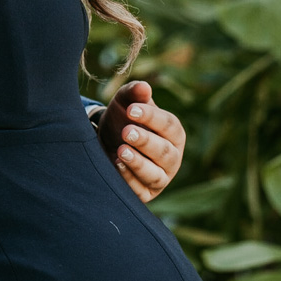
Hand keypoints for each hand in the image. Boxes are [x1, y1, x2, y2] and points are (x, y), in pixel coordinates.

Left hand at [97, 81, 184, 203]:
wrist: (106, 141)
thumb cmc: (123, 120)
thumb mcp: (125, 103)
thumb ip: (134, 93)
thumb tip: (144, 87)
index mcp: (174, 133)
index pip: (169, 126)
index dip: (152, 117)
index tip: (131, 109)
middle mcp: (172, 157)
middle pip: (165, 152)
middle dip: (146, 142)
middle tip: (126, 132)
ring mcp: (161, 177)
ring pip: (156, 175)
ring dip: (139, 164)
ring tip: (121, 151)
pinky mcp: (146, 193)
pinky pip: (141, 190)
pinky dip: (129, 180)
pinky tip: (117, 165)